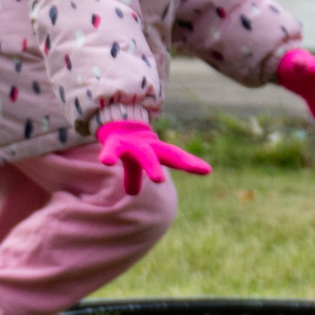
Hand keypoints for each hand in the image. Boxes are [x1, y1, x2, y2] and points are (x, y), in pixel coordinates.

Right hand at [95, 118, 211, 194]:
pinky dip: (109, 155)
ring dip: (153, 166)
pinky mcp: (115, 143)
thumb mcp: (132, 163)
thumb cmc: (128, 146)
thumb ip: (134, 177)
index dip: (191, 163)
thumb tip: (132, 192)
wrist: (111, 122)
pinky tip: (107, 163)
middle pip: (168, 154)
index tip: (208, 170)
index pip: (177, 158)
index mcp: (156, 151)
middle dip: (183, 162)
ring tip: (160, 180)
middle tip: (196, 169)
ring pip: (145, 155)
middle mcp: (148, 147)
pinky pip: (112, 150)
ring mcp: (133, 144)